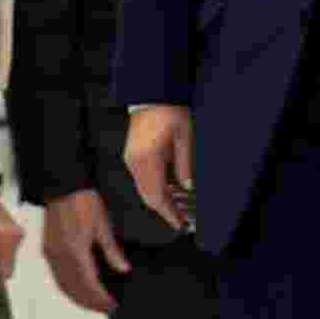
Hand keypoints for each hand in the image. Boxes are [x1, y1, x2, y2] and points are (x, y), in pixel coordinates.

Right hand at [43, 189, 130, 312]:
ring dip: (77, 298)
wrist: (64, 187)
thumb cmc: (84, 200)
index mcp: (75, 250)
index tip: (111, 304)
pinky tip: (77, 290)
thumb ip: (112, 250)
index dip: (100, 298)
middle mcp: (60, 256)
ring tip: (93, 303)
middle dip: (89, 302)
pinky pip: (56, 276)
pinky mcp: (48, 250)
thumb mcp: (104, 225)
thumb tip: (123, 269)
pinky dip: (67, 288)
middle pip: (73, 289)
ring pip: (63, 285)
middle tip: (105, 308)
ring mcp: (51, 254)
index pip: (88, 284)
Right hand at [123, 106, 194, 231]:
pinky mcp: (132, 155)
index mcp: (147, 160)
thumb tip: (188, 187)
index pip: (156, 196)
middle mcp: (135, 163)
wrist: (151, 93)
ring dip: (162, 200)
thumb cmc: (170, 111)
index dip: (169, 213)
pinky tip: (172, 191)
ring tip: (181, 209)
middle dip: (166, 210)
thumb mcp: (185, 136)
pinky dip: (156, 189)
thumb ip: (185, 164)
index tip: (181, 225)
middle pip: (148, 196)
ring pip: (145, 189)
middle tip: (184, 220)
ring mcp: (131, 159)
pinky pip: (143, 179)